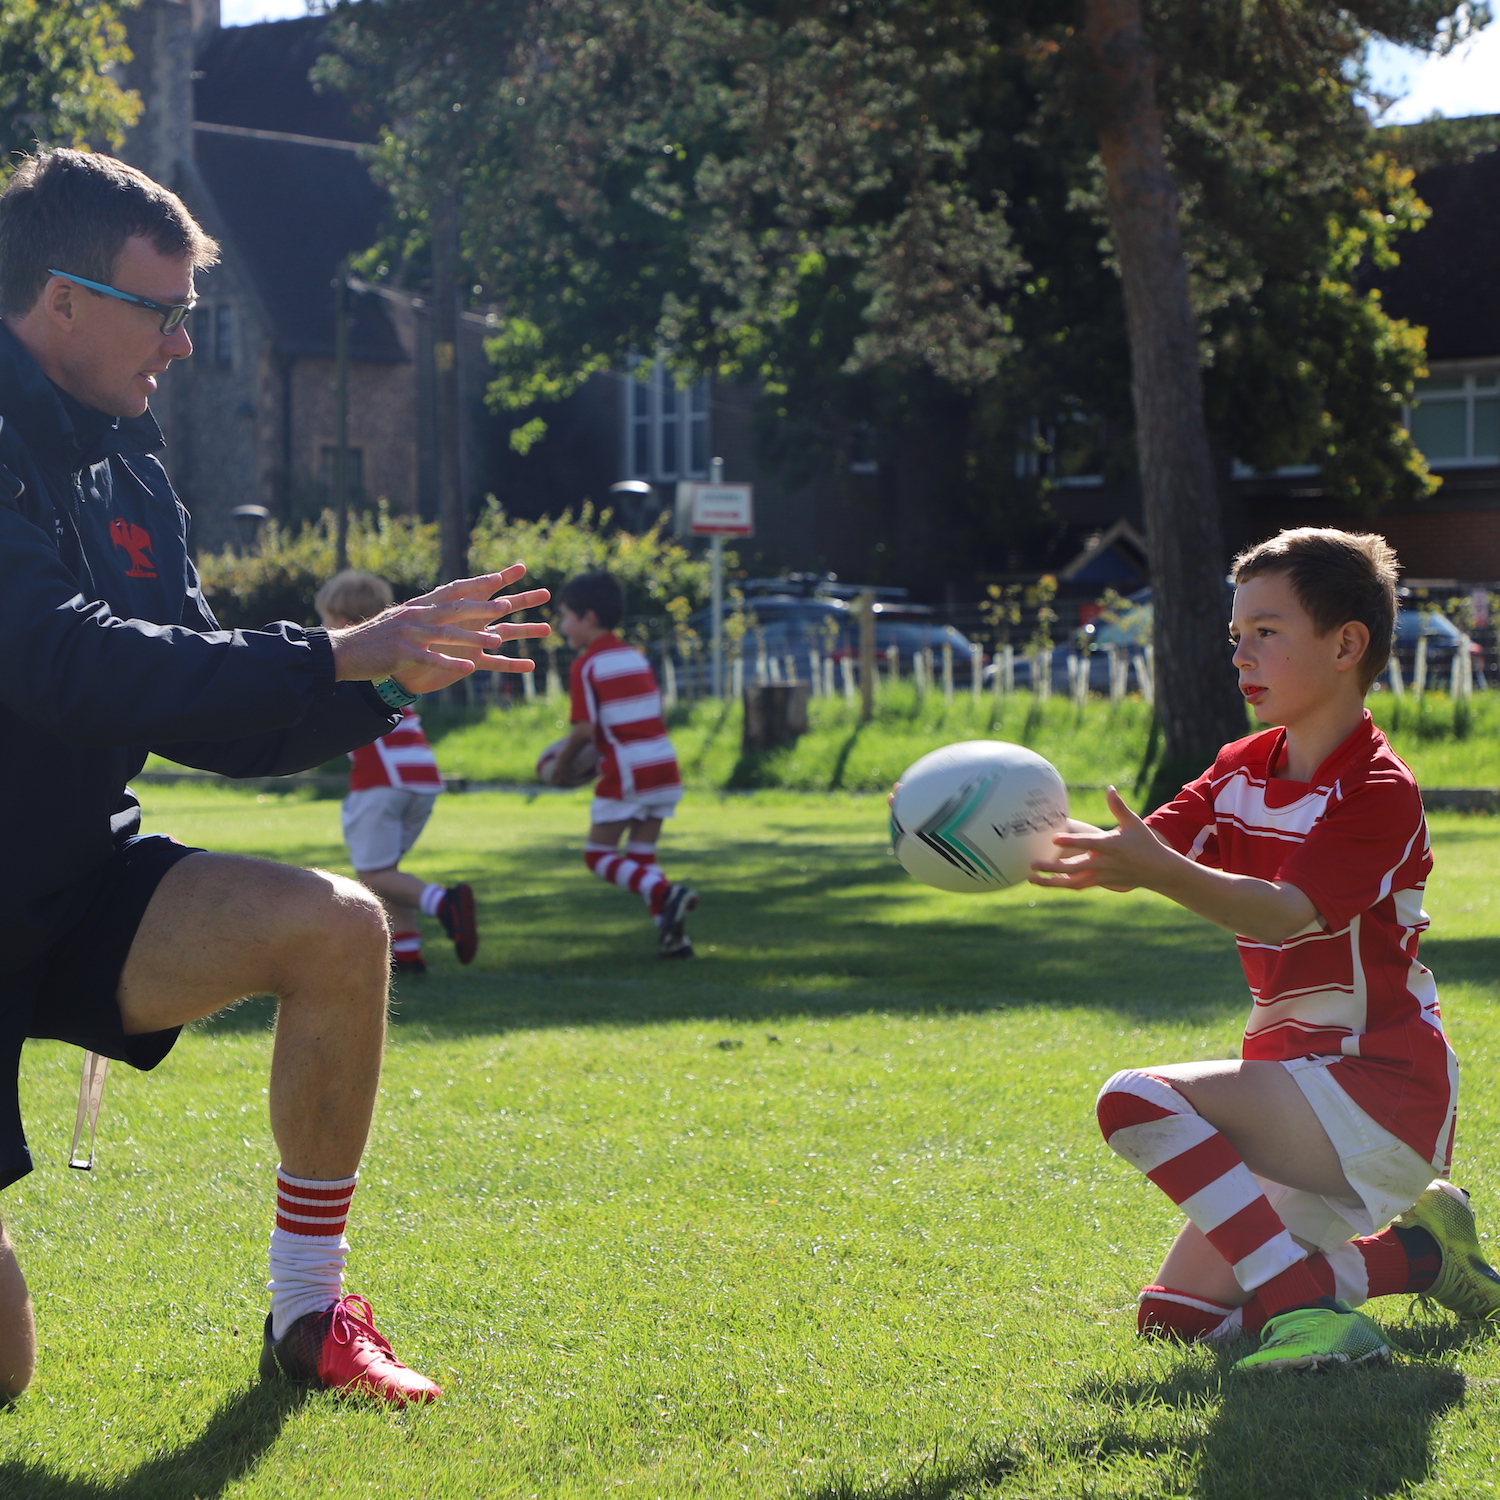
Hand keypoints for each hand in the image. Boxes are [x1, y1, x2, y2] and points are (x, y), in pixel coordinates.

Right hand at [330, 563, 551, 695]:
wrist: (344, 652)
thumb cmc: (376, 639)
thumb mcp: (401, 620)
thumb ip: (423, 613)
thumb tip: (443, 604)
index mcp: (418, 606)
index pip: (452, 590)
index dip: (477, 584)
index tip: (500, 578)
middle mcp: (415, 615)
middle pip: (455, 609)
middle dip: (483, 607)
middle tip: (508, 604)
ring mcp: (409, 633)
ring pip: (447, 633)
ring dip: (473, 637)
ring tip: (496, 640)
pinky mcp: (402, 653)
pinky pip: (431, 658)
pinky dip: (450, 662)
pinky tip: (468, 668)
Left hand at [1029, 786, 1170, 891]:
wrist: (1157, 871)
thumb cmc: (1144, 843)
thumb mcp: (1133, 823)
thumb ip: (1118, 807)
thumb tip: (1109, 789)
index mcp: (1110, 846)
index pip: (1088, 844)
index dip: (1071, 842)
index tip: (1054, 839)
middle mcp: (1104, 863)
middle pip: (1074, 867)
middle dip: (1053, 867)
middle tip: (1032, 864)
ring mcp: (1101, 876)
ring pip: (1072, 882)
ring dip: (1051, 882)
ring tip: (1031, 878)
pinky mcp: (1100, 883)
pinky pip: (1077, 885)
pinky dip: (1061, 884)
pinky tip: (1044, 882)